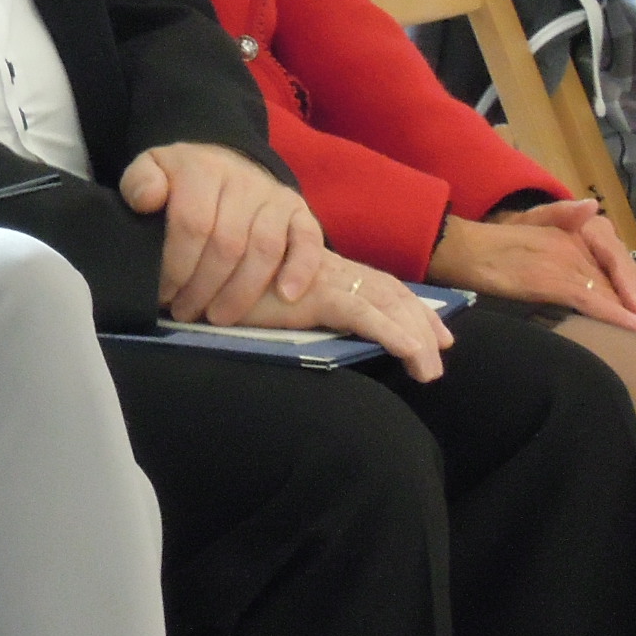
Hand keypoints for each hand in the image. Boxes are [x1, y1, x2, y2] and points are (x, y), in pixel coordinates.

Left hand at [123, 142, 326, 323]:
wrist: (223, 164)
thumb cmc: (181, 180)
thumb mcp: (151, 171)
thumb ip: (140, 183)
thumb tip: (147, 200)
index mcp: (202, 170)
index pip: (192, 223)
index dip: (177, 265)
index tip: (164, 293)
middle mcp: (243, 181)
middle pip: (227, 243)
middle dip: (204, 286)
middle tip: (185, 312)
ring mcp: (274, 196)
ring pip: (264, 249)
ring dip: (241, 291)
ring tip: (218, 317)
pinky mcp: (299, 212)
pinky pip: (307, 241)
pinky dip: (300, 269)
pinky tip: (286, 297)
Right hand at [227, 249, 452, 381]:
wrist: (193, 267)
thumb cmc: (220, 286)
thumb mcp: (264, 298)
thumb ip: (288, 305)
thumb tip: (310, 327)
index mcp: (321, 269)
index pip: (376, 283)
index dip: (407, 305)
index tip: (431, 331)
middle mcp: (328, 269)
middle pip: (389, 291)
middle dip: (422, 320)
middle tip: (441, 350)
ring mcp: (322, 278)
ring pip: (385, 302)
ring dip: (416, 335)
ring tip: (430, 369)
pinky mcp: (312, 294)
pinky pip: (363, 314)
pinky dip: (392, 332)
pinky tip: (412, 354)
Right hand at [432, 201, 635, 330]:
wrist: (462, 250)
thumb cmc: (488, 244)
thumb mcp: (527, 225)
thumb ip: (560, 217)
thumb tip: (593, 205)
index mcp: (569, 233)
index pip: (609, 260)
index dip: (628, 283)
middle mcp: (574, 245)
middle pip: (614, 277)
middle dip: (634, 297)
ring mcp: (566, 263)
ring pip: (609, 291)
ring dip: (632, 308)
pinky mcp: (556, 283)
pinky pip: (593, 302)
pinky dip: (616, 315)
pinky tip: (635, 325)